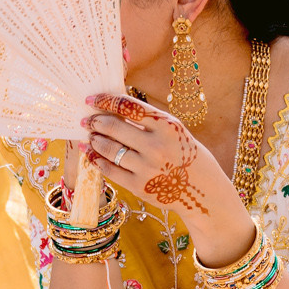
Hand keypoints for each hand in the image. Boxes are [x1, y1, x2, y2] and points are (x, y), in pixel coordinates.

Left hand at [80, 93, 249, 260]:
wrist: (200, 189)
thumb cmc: (184, 153)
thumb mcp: (173, 131)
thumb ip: (147, 121)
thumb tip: (112, 109)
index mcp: (166, 125)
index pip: (127, 106)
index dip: (105, 100)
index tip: (91, 99)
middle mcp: (156, 145)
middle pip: (114, 127)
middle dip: (95, 122)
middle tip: (87, 120)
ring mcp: (146, 167)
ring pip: (109, 149)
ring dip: (95, 141)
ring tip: (92, 137)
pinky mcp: (139, 186)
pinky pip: (111, 170)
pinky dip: (98, 161)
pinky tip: (93, 156)